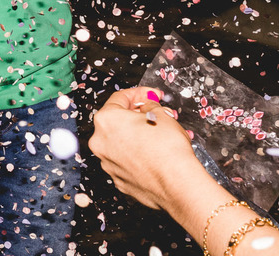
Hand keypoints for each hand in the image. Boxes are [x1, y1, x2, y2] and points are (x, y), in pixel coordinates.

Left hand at [89, 86, 197, 210]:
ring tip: (162, 136)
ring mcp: (108, 163)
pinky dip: (139, 156)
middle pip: (118, 121)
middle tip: (158, 116)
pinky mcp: (119, 180)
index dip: (139, 94)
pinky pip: (127, 161)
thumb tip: (146, 106)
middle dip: (140, 117)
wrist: (178, 185)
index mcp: (106, 120)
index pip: (120, 98)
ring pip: (123, 143)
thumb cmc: (168, 149)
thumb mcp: (162, 114)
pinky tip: (156, 154)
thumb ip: (149, 105)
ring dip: (140, 137)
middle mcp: (100, 141)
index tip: (151, 95)